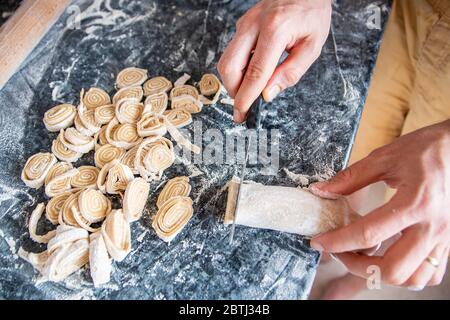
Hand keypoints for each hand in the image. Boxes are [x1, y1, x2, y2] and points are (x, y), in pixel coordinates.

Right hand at [217, 0, 331, 121]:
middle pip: (230, 66)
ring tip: (249, 92)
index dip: (246, 96)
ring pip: (227, 60)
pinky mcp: (242, 25)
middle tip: (243, 106)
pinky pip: (233, 52)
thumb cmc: (312, 12)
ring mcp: (244, 24)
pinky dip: (238, 69)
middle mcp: (254, 25)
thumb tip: (268, 94)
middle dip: (233, 90)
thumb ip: (291, 72)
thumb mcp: (312, 45)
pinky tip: (251, 76)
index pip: (255, 71)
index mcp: (276, 30)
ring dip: (234, 81)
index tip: (242, 112)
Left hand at [310, 119, 449, 289]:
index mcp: (415, 203)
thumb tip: (322, 190)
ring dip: (382, 275)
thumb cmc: (427, 148)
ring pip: (414, 279)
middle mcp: (432, 226)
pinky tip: (391, 259)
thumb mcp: (385, 157)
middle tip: (339, 252)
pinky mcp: (448, 240)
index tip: (318, 242)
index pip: (369, 234)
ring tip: (362, 258)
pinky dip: (408, 275)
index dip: (337, 242)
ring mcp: (443, 237)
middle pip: (392, 269)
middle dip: (357, 267)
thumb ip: (351, 178)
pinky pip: (431, 273)